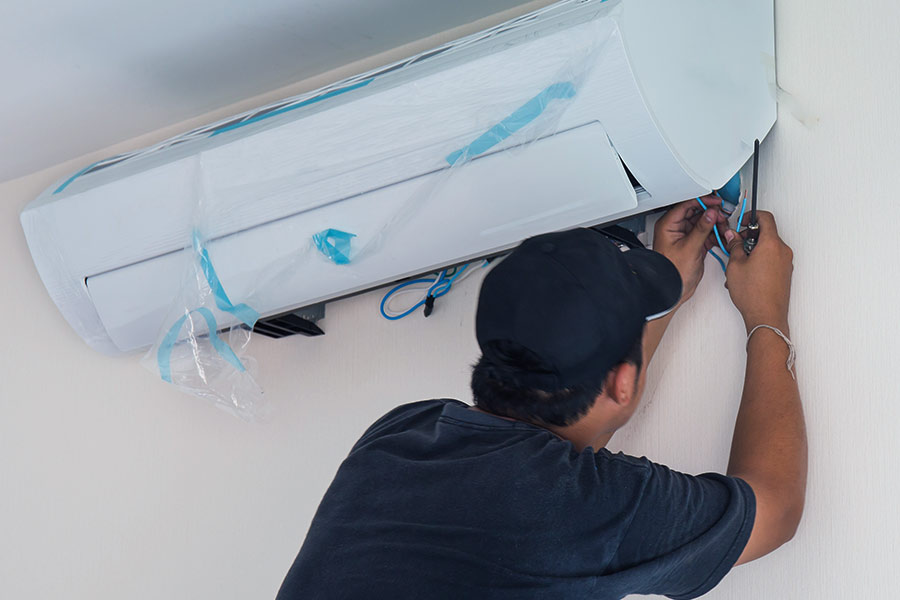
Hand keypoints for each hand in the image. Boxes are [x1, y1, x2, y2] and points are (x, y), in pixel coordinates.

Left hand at [653, 196, 728, 305]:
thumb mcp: (689, 248)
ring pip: (704, 223)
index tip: (716, 202)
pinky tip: (723, 237)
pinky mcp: (694, 245)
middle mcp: (676, 229)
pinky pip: (707, 234)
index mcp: (669, 225)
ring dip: (715, 225)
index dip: (702, 202)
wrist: (673, 290)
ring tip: (724, 228)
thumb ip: (701, 229)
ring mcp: (686, 237)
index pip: (686, 205)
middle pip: (697, 213)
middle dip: (711, 214)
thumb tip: (710, 214)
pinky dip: (716, 235)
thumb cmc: (671, 272)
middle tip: (723, 216)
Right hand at [723, 211, 793, 332]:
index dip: (752, 216)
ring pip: (769, 246)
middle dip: (749, 236)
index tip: (742, 222)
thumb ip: (734, 246)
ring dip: (754, 249)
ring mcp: (786, 262)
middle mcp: (782, 251)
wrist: (766, 316)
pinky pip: (772, 258)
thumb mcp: (735, 266)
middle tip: (736, 244)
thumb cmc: (753, 294)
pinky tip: (747, 272)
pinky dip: (760, 259)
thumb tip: (734, 237)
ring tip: (739, 263)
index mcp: (771, 244)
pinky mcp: (785, 272)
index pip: (765, 218)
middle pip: (767, 232)